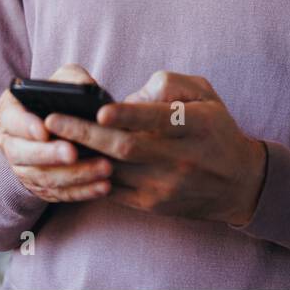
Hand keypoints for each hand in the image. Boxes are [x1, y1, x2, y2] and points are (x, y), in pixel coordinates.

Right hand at [0, 63, 113, 203]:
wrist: (59, 128)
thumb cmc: (62, 98)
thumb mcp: (64, 79)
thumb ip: (73, 79)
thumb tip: (86, 88)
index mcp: (11, 112)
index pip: (12, 120)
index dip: (26, 126)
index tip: (44, 130)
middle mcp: (10, 142)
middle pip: (23, 153)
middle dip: (49, 154)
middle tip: (72, 153)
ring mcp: (23, 168)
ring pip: (43, 177)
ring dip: (74, 175)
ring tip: (103, 168)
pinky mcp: (40, 188)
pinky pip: (59, 194)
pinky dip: (82, 192)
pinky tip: (103, 187)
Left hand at [43, 70, 267, 225]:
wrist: (239, 183)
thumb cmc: (216, 129)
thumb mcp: (205, 94)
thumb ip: (170, 85)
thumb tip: (131, 97)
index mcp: (194, 125)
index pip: (156, 120)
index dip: (127, 115)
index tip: (99, 109)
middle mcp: (179, 158)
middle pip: (125, 148)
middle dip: (84, 134)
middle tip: (52, 121)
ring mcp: (164, 185)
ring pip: (114, 171)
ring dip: (80, 157)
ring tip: (51, 141)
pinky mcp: (153, 204)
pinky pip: (114, 190)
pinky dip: (90, 175)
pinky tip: (71, 162)